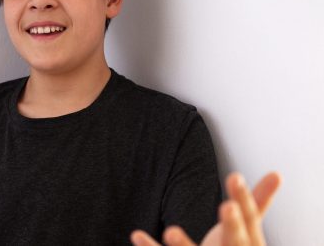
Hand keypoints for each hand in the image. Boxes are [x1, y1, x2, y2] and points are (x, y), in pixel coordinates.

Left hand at [130, 172, 281, 245]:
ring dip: (184, 245)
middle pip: (235, 241)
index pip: (250, 220)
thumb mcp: (249, 231)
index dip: (243, 199)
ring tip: (170, 231)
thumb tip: (276, 173)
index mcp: (248, 244)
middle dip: (232, 226)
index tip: (234, 176)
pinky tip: (137, 234)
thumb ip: (257, 202)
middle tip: (227, 207)